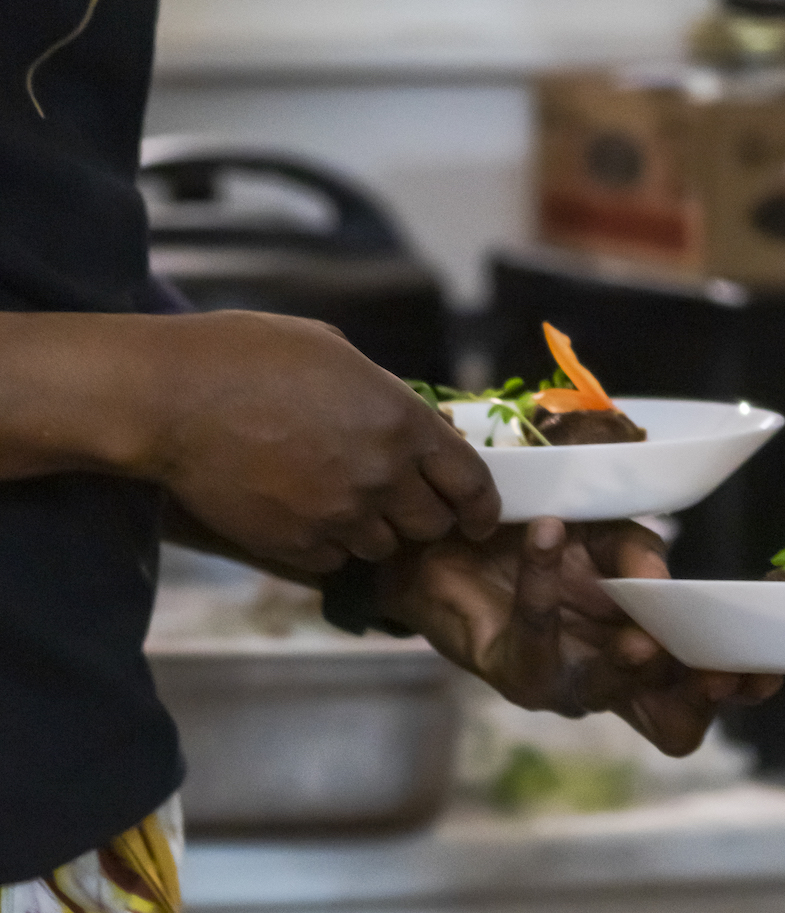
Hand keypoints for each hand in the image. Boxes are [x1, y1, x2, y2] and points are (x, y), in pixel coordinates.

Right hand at [135, 310, 499, 573]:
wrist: (174, 399)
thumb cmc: (247, 357)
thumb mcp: (333, 352)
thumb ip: (383, 393)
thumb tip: (407, 418)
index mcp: (401, 423)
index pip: (471, 484)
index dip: (481, 506)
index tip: (478, 517)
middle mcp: (381, 477)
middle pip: (431, 525)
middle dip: (421, 516)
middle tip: (395, 500)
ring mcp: (341, 516)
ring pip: (381, 548)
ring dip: (369, 530)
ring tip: (332, 497)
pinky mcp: (300, 545)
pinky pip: (333, 560)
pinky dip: (325, 545)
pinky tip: (299, 511)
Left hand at [376, 518, 781, 756]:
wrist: (450, 541)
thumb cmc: (540, 541)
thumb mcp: (607, 533)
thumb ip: (640, 553)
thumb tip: (662, 585)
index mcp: (650, 655)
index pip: (706, 694)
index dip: (742, 687)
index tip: (767, 663)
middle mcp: (614, 682)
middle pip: (677, 726)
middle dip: (701, 702)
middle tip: (717, 674)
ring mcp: (564, 685)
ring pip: (609, 691)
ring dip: (631, 661)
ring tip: (642, 632)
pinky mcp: (512, 671)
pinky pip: (537, 632)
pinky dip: (542, 580)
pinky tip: (546, 533)